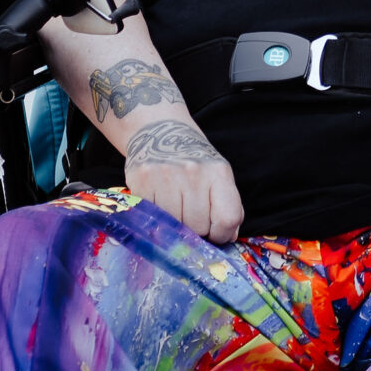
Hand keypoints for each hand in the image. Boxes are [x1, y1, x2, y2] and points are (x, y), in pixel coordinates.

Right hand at [123, 119, 245, 243]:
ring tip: (174, 209)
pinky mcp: (142, 180)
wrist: (159, 132)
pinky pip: (151, 218)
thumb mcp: (218, 175)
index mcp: (219, 172)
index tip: (214, 233)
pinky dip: (155, 218)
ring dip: (175, 226)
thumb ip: (228, 206)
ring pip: (174, 227)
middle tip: (190, 216)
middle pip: (198, 227)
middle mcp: (193, 172)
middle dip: (196, 230)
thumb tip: (228, 238)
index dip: (221, 234)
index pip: (227, 218)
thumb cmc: (194, 160)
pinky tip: (158, 203)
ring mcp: (166, 176)